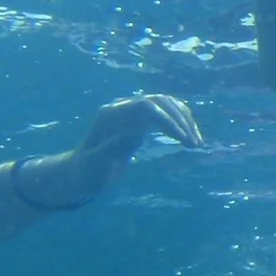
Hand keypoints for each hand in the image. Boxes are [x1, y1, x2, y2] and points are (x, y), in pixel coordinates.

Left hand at [23, 95, 203, 207]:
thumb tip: (134, 135)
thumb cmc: (86, 174)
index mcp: (111, 116)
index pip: (146, 106)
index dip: (168, 119)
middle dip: (180, 120)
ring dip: (184, 120)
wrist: (79, 174)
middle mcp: (122, 109)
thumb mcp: (95, 166)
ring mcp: (131, 113)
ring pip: (165, 105)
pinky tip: (189, 137)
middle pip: (159, 101)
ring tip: (196, 143)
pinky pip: (164, 114)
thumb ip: (110, 150)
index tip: (183, 139)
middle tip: (195, 144)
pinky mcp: (138, 122)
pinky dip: (179, 123)